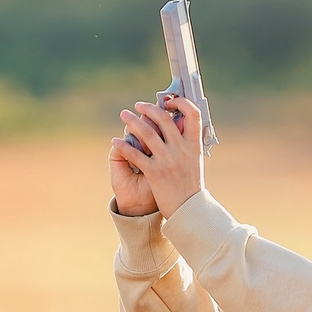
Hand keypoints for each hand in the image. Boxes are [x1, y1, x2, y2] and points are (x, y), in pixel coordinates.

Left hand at [112, 96, 205, 217]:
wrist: (188, 209)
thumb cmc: (191, 186)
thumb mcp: (195, 161)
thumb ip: (188, 143)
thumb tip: (182, 124)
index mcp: (194, 145)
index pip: (193, 114)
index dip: (181, 103)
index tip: (170, 101)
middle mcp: (181, 149)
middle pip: (164, 119)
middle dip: (149, 109)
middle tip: (138, 106)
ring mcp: (168, 160)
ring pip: (147, 133)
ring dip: (132, 121)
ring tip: (124, 115)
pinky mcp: (155, 172)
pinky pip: (135, 154)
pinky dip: (123, 146)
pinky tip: (116, 141)